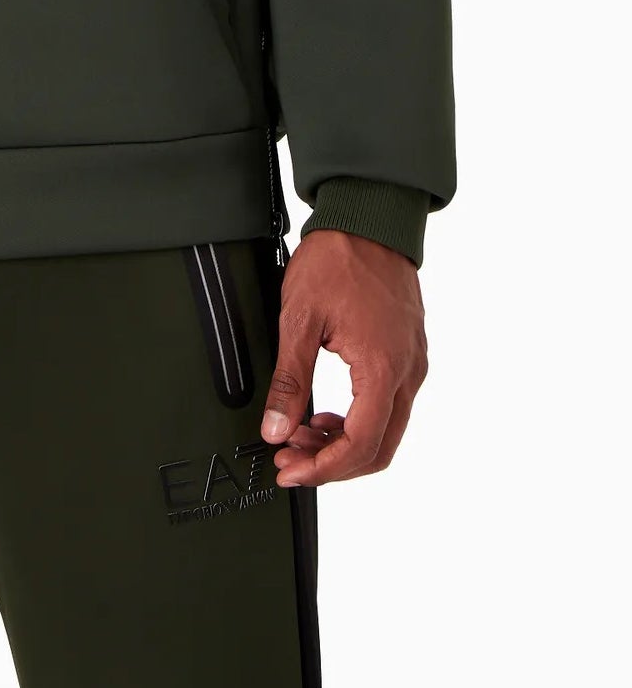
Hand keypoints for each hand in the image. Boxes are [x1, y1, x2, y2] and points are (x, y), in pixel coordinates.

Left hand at [260, 229, 427, 486]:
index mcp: (381, 367)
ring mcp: (412, 363)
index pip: (361, 444)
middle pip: (380, 448)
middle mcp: (407, 372)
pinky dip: (358, 419)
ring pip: (386, 429)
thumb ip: (288, 380)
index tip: (290, 470)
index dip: (323, 469)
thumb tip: (275, 428)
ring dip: (344, 442)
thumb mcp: (298, 319)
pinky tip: (324, 411)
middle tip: (291, 460)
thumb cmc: (337, 258)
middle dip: (333, 463)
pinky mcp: (408, 353)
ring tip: (299, 433)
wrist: (370, 217)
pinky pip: (389, 404)